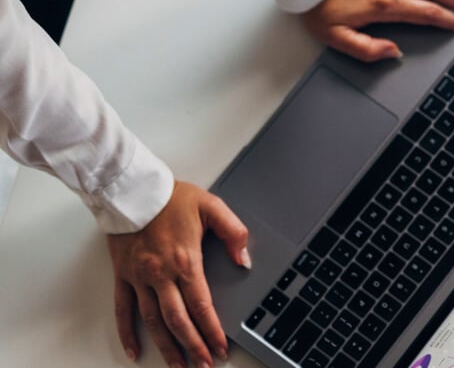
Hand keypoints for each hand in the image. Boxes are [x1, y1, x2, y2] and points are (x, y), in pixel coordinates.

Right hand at [107, 181, 249, 367]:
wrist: (132, 188)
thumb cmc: (172, 196)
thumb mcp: (212, 206)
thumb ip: (234, 232)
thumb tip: (244, 259)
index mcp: (184, 260)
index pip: (201, 305)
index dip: (212, 330)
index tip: (220, 347)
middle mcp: (160, 274)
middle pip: (178, 320)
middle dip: (193, 346)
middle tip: (204, 364)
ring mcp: (139, 277)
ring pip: (152, 321)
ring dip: (166, 346)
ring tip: (178, 365)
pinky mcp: (123, 275)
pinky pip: (123, 309)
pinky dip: (126, 332)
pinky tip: (134, 351)